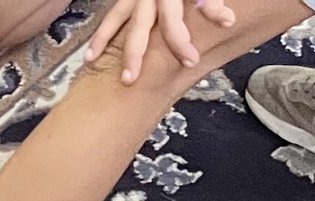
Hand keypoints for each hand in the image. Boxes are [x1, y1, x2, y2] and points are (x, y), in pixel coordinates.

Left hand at [85, 0, 232, 82]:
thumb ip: (143, 7)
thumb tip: (136, 32)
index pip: (115, 16)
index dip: (102, 37)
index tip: (89, 59)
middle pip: (138, 26)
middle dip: (132, 54)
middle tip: (129, 79)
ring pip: (171, 19)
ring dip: (179, 42)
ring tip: (190, 61)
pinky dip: (215, 10)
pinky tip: (225, 22)